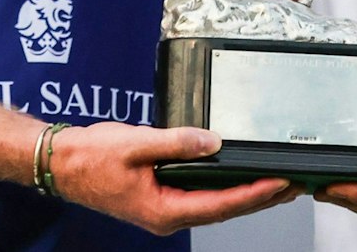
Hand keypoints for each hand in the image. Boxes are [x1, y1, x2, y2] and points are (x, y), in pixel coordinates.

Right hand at [52, 123, 298, 234]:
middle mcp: (167, 216)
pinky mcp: (161, 199)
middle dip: (261, 198)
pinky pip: (201, 197)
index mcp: (163, 210)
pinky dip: (225, 188)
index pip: (220, 204)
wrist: (62, 163)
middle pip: (224, 210)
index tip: (280, 182)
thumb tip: (212, 141)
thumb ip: (175, 143)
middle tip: (294, 184)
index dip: (254, 193)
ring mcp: (164, 210)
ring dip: (247, 194)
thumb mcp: (136, 145)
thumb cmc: (91, 158)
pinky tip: (238, 178)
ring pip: (215, 205)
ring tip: (277, 183)